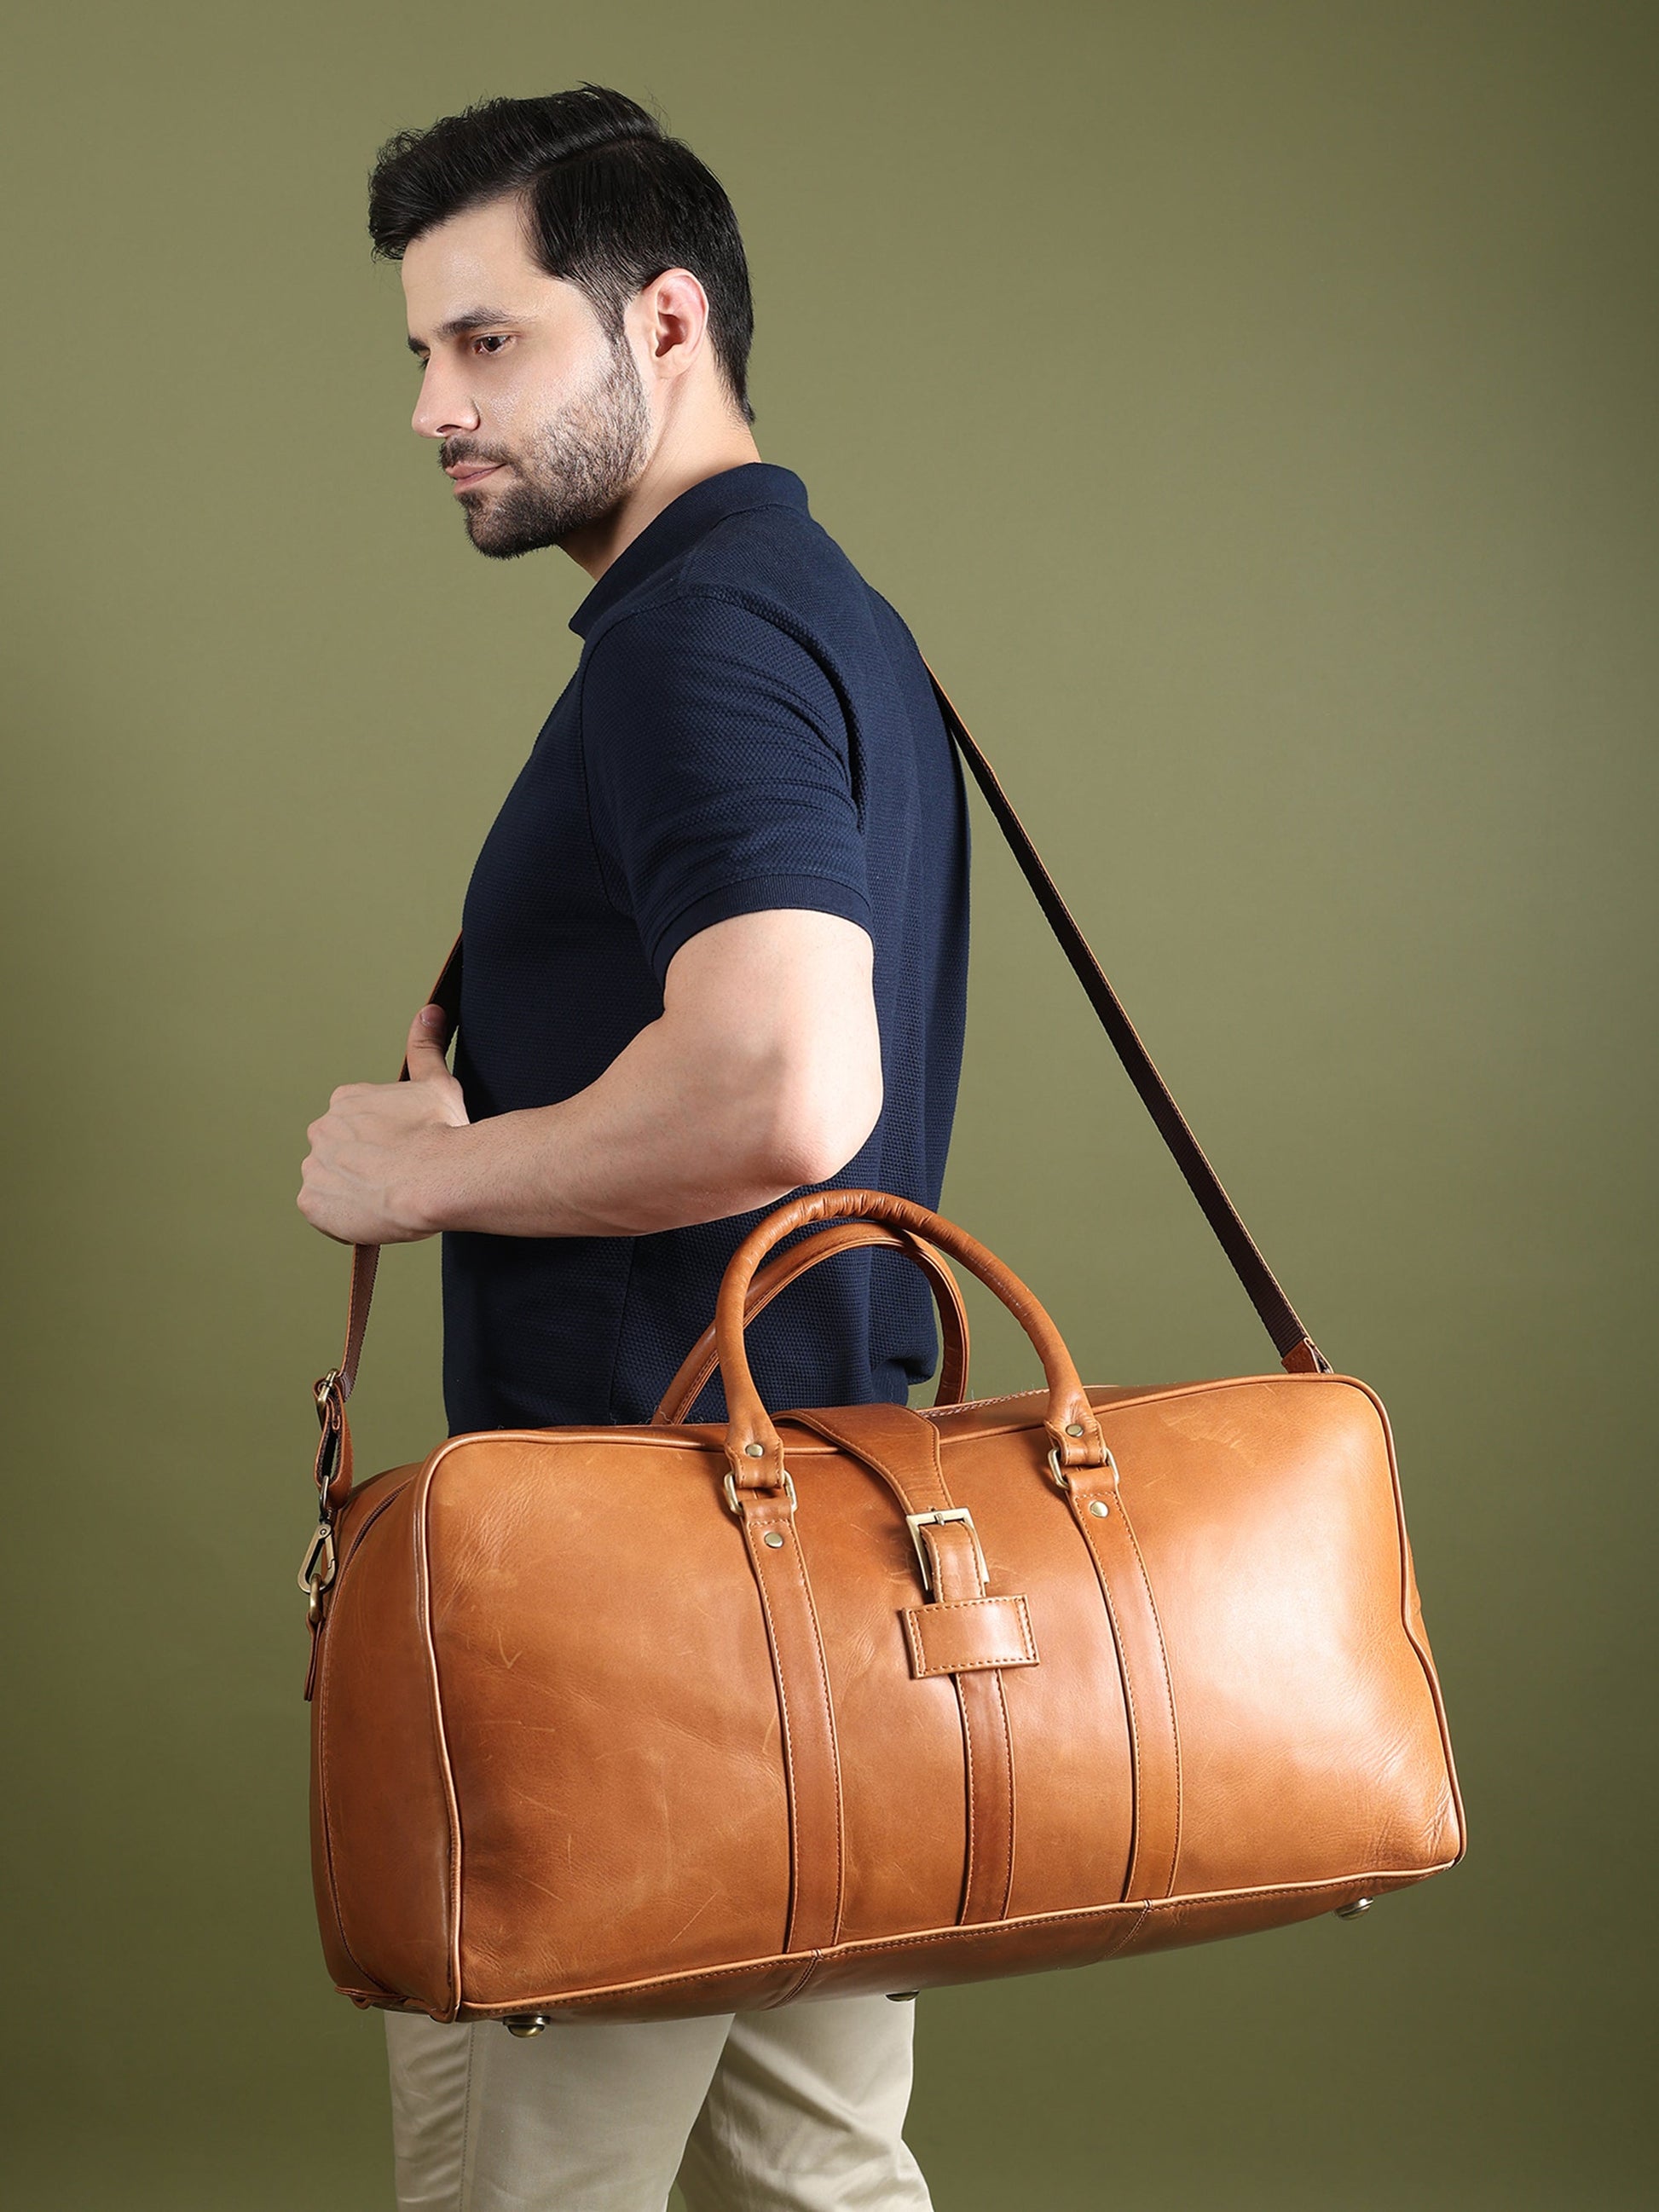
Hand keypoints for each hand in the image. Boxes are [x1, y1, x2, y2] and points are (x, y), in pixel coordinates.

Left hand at [297, 1005, 470, 1244]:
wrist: (438, 1178)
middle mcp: (321, 1129)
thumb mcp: (437, 1083)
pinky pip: (323, 1212)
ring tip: (387, 1198)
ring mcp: (313, 1167)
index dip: (383, 1141)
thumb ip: (426, 1047)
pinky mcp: (312, 1203)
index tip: (404, 1150)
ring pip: (331, 1182)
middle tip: (399, 1177)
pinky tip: (372, 1213)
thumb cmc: (442, 1131)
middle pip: (340, 1152)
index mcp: (346, 1100)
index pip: (356, 1123)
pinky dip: (343, 1216)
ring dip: (352, 1191)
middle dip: (364, 1165)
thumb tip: (429, 1011)